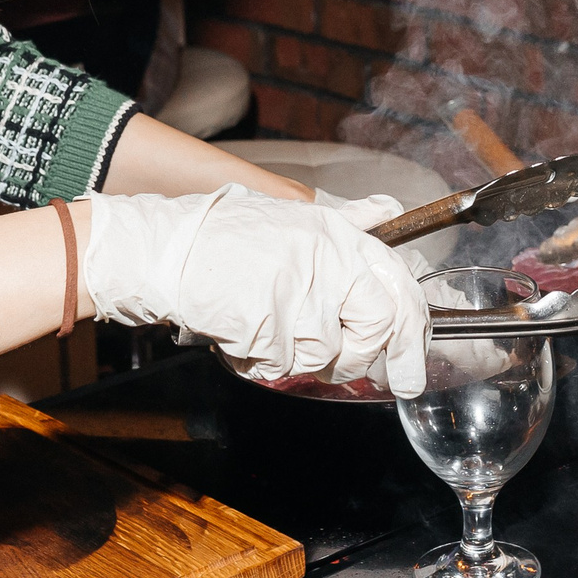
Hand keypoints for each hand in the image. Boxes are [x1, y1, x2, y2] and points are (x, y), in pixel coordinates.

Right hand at [76, 187, 429, 394]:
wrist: (166, 251)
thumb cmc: (227, 235)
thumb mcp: (296, 215)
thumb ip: (350, 220)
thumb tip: (390, 211)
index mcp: (338, 236)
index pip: (398, 291)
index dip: (410, 334)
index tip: (411, 365)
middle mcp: (327, 263)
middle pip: (374, 331)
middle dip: (364, 359)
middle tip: (349, 367)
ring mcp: (298, 296)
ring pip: (326, 357)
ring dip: (302, 357)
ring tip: (272, 328)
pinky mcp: (267, 326)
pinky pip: (282, 366)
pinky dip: (265, 361)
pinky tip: (246, 334)